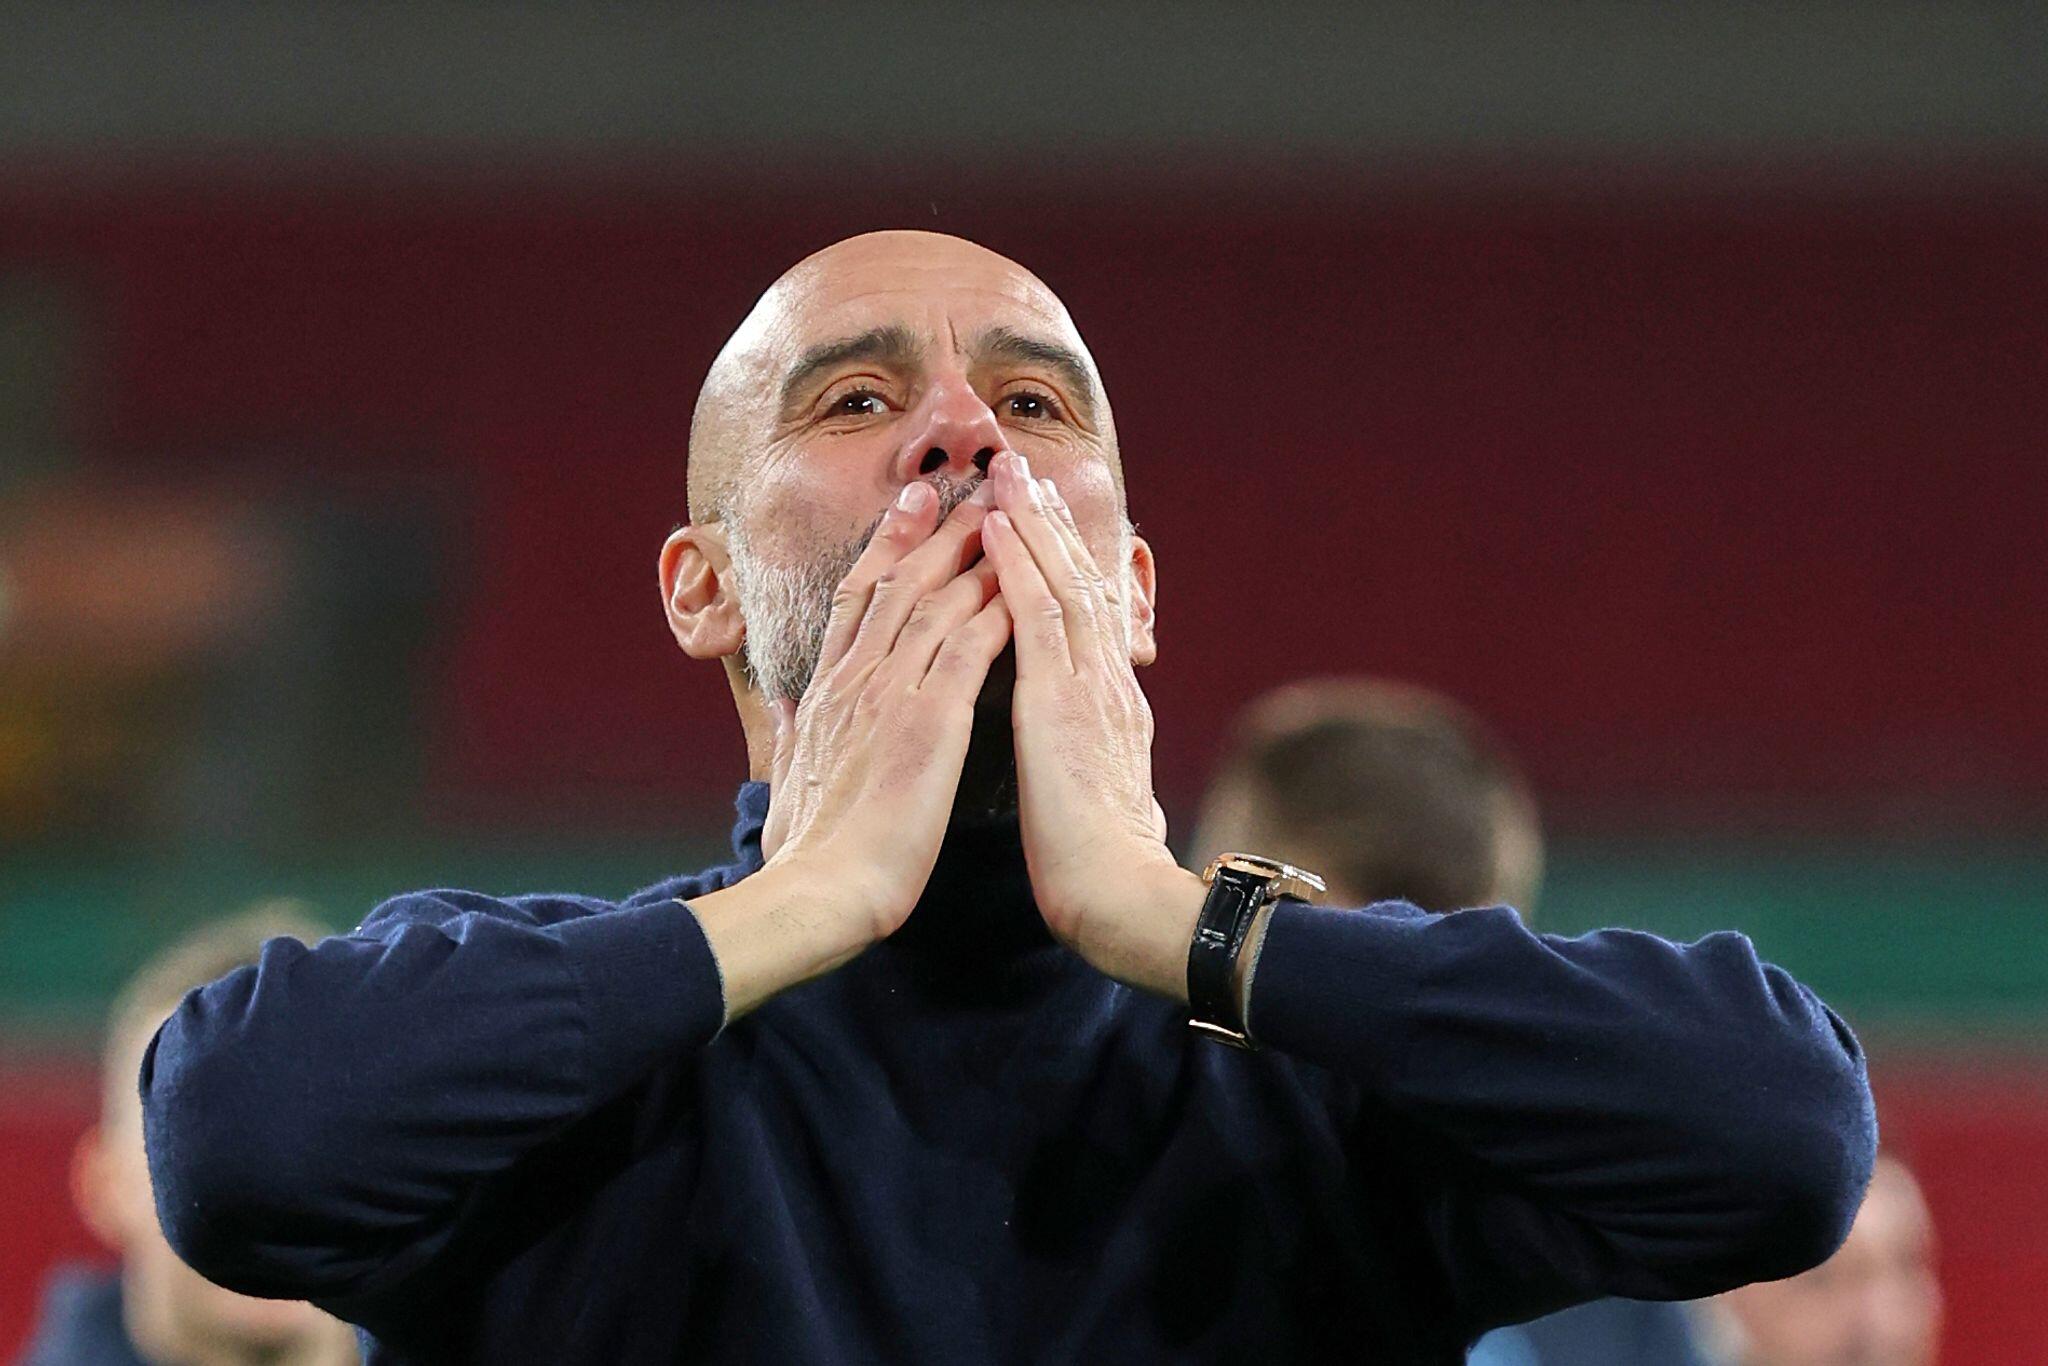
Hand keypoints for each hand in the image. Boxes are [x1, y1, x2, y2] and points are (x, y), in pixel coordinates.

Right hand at [763, 478, 1008, 933]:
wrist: (820, 894)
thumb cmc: (808, 852)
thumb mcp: (786, 780)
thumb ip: (790, 733)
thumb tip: (783, 703)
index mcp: (828, 693)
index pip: (857, 600)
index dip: (887, 547)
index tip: (910, 507)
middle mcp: (857, 681)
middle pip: (899, 584)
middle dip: (936, 530)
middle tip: (967, 486)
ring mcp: (891, 696)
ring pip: (936, 604)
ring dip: (973, 557)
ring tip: (1006, 517)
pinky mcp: (928, 723)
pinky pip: (968, 649)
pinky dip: (994, 612)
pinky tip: (1022, 585)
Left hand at [979, 452, 1206, 1001]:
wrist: (1118, 897)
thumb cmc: (1098, 864)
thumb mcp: (1097, 793)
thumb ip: (1089, 756)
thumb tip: (1083, 749)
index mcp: (1108, 705)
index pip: (1085, 616)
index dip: (1063, 562)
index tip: (1042, 518)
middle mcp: (1105, 683)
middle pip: (1079, 582)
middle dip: (1050, 522)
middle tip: (1023, 468)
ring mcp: (1088, 688)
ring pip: (1061, 584)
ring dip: (1032, 523)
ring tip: (1006, 474)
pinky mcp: (1063, 703)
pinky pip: (1037, 617)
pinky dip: (1017, 566)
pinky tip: (995, 530)